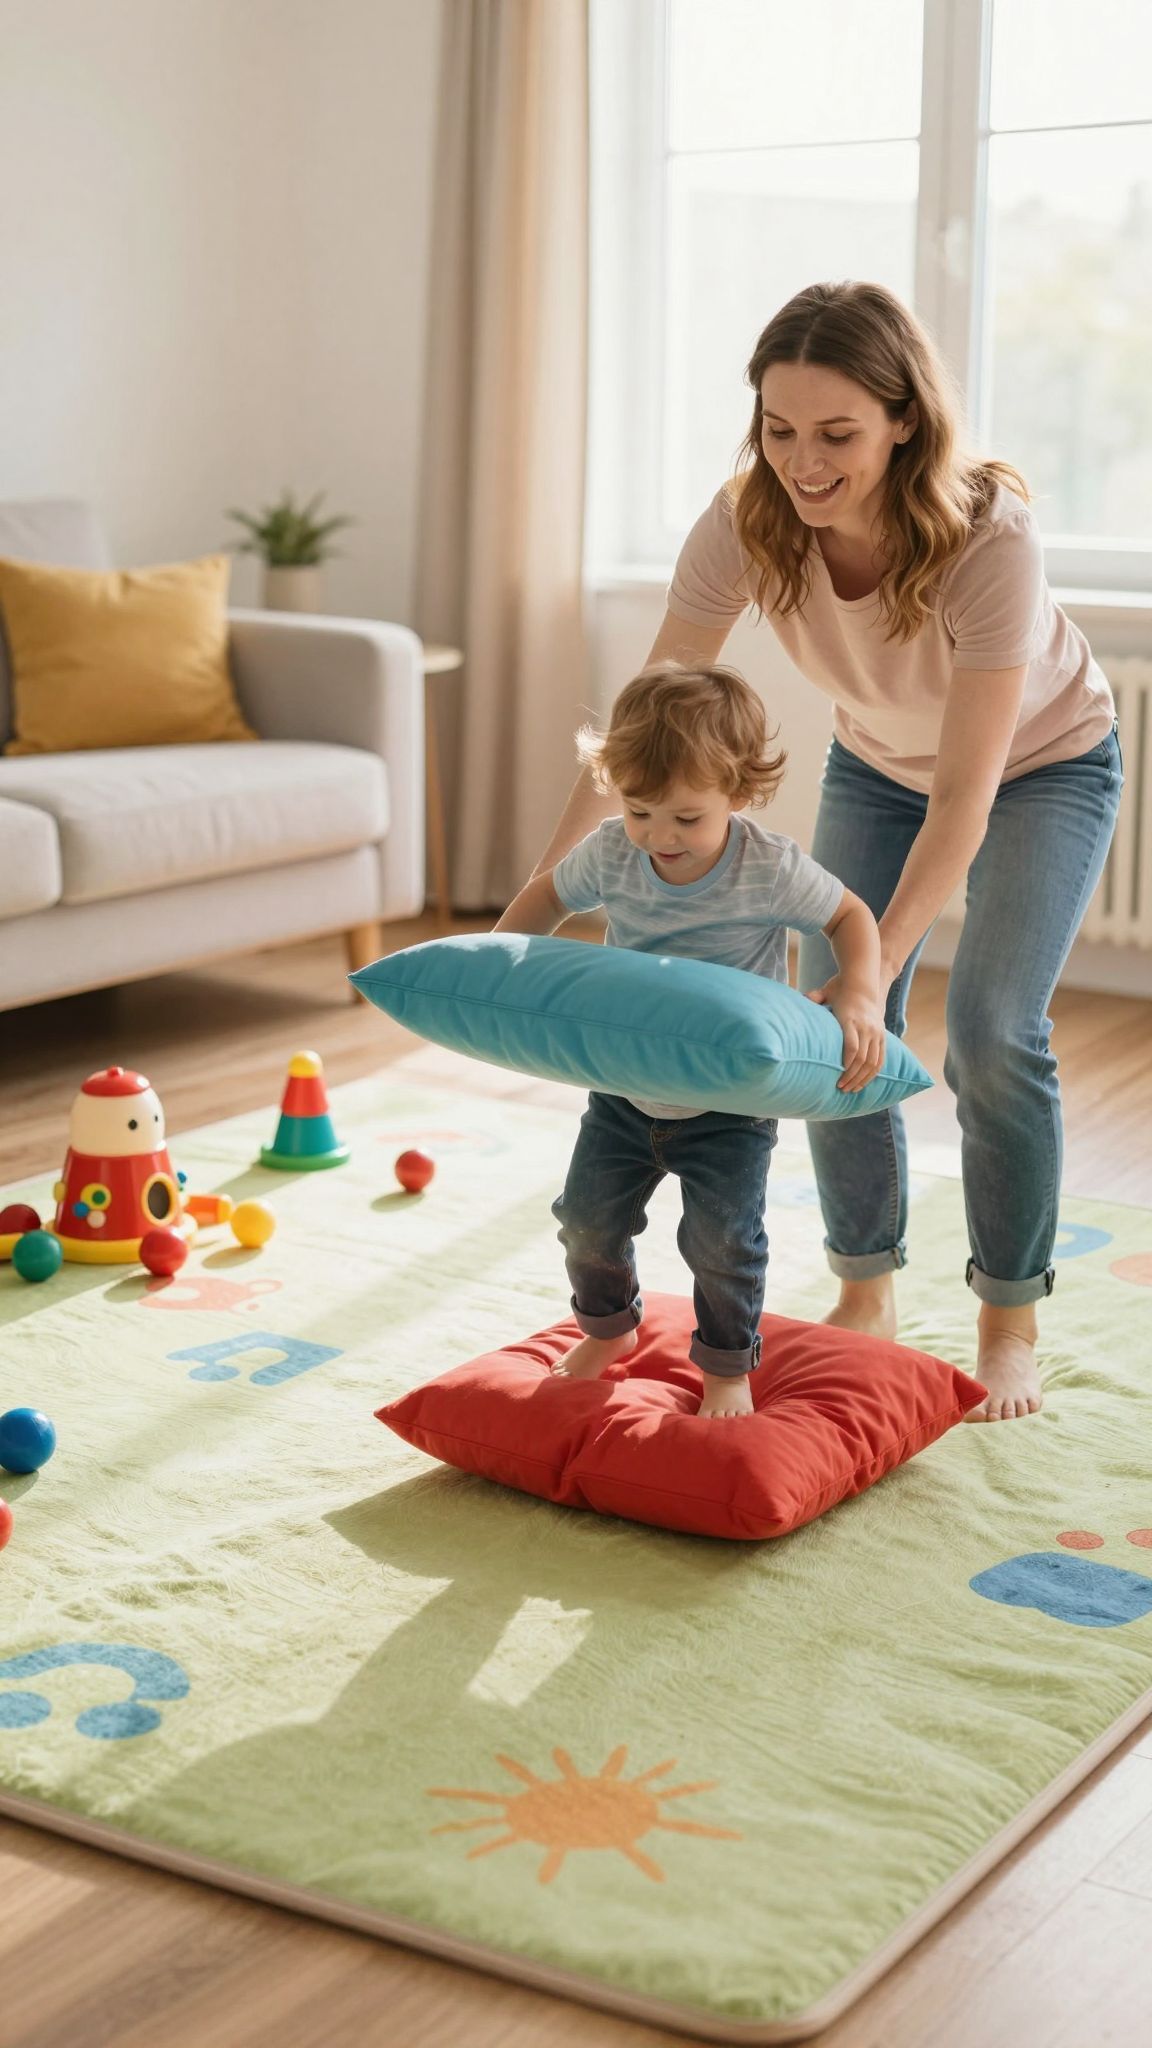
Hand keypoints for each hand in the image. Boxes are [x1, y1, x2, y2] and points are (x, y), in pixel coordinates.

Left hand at [803, 973, 887, 1091]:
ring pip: (873, 1062)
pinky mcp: (882, 1036)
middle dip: (851, 1076)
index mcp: (851, 1019)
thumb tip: (799, 999)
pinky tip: (863, 1083)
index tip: (839, 1075)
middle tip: (840, 1088)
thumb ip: (814, 997)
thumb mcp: (826, 991)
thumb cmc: (839, 989)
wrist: (863, 983)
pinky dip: (873, 1073)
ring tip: (851, 1090)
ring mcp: (876, 1032)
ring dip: (862, 1078)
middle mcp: (867, 1027)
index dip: (847, 1062)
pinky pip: (881, 1059)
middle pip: (862, 1058)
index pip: (852, 1046)